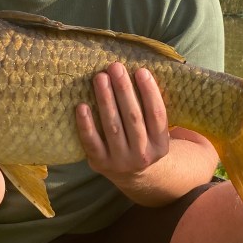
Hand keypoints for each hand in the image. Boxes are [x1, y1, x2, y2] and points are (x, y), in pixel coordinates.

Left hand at [75, 62, 169, 181]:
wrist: (133, 175)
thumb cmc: (143, 141)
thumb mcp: (156, 132)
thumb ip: (150, 109)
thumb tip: (139, 72)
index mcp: (161, 144)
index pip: (157, 114)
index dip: (150, 92)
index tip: (141, 71)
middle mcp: (143, 154)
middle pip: (133, 118)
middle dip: (123, 90)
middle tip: (115, 67)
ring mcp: (120, 161)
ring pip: (112, 126)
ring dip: (105, 100)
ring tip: (100, 78)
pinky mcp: (100, 163)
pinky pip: (91, 142)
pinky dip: (86, 124)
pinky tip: (82, 106)